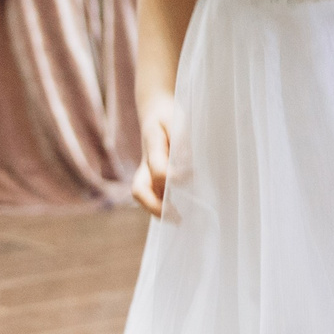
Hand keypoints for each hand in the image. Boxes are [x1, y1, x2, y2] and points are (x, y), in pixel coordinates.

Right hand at [134, 97, 178, 216]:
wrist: (155, 113)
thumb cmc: (169, 117)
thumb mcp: (176, 120)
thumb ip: (182, 139)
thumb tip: (188, 161)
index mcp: (152, 147)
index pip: (159, 170)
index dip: (175, 177)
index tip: (194, 175)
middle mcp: (144, 164)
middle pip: (139, 190)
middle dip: (155, 206)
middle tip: (177, 217)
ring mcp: (145, 173)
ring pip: (144, 197)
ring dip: (158, 210)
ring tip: (180, 220)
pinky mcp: (150, 178)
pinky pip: (152, 195)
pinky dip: (162, 206)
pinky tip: (180, 212)